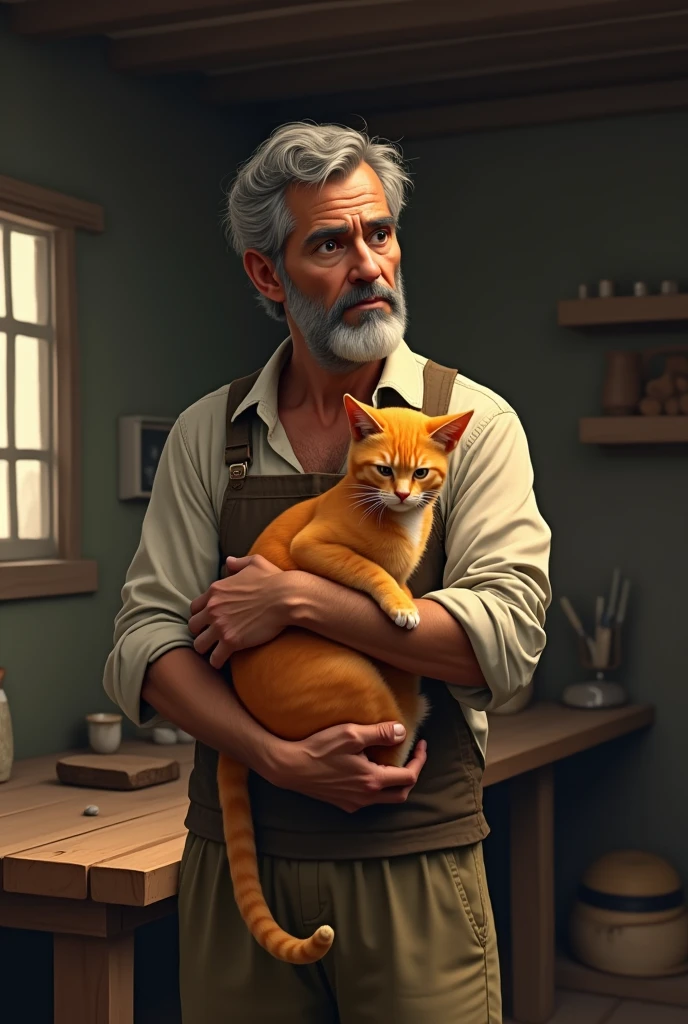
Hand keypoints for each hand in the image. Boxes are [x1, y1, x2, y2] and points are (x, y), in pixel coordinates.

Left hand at [189, 555, 288, 669]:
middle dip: (201, 632)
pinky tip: (222, 661)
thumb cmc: (274, 580)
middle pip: (193, 626)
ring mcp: (220, 625)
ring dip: (206, 648)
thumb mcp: (255, 563)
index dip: (202, 615)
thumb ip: (238, 563)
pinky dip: (217, 661)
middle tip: (212, 637)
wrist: (287, 597)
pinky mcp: (231, 641)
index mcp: (216, 590)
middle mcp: (213, 608)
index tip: (211, 620)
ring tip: (215, 651)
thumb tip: (229, 561)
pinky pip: (214, 658)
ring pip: (198, 645)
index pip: (195, 607)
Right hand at [264, 721, 427, 812]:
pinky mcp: (342, 803)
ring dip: (394, 783)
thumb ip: (380, 733)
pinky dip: (377, 787)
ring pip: (385, 798)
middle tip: (411, 756)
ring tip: (392, 762)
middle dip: (411, 775)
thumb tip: (402, 732)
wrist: (289, 767)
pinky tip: (369, 771)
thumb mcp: (351, 734)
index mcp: (372, 780)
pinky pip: (368, 800)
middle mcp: (366, 797)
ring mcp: (353, 803)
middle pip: (401, 793)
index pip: (409, 776)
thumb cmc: (319, 749)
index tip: (420, 743)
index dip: (420, 760)